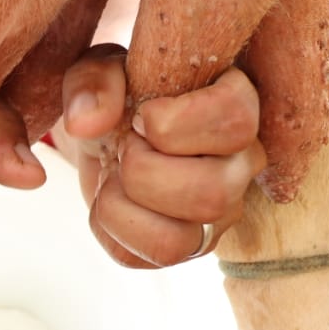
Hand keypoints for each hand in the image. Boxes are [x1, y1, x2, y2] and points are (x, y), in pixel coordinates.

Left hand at [61, 45, 265, 267]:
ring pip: (180, 241)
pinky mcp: (188, 246)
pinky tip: (112, 197)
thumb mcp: (100, 70)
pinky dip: (110, 229)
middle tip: (125, 147)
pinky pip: (147, 259)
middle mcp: (242, 166)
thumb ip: (94, 82)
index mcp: (237, 108)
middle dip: (142, 171)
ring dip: (124, 205)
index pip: (235, 121)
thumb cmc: (120, 94)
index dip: (170, 123)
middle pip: (212, 195)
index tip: (139, 115)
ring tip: (117, 176)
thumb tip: (86, 123)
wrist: (106, 130)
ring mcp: (220, 213)